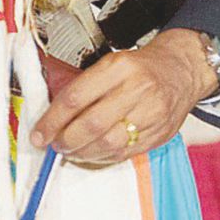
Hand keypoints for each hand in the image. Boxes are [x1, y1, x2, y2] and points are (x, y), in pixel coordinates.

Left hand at [30, 28, 218, 164]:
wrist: (180, 70)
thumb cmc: (140, 67)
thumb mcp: (110, 62)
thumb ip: (83, 84)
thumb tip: (50, 110)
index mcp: (118, 67)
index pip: (76, 98)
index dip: (52, 120)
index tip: (39, 133)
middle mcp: (136, 90)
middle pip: (91, 125)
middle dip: (66, 140)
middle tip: (54, 143)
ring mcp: (151, 114)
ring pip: (108, 144)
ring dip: (82, 152)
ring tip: (71, 149)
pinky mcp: (159, 134)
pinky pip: (125, 153)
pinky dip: (103, 157)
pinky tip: (92, 153)